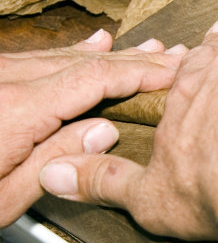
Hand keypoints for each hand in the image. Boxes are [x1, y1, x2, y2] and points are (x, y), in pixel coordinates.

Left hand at [0, 31, 185, 226]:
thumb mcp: (1, 200)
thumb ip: (55, 161)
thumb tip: (103, 128)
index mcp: (15, 113)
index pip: (95, 80)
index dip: (140, 72)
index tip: (173, 71)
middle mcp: (5, 83)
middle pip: (86, 62)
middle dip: (136, 59)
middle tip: (176, 56)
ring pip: (65, 56)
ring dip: (113, 54)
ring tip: (151, 50)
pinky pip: (39, 57)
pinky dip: (75, 51)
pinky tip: (96, 42)